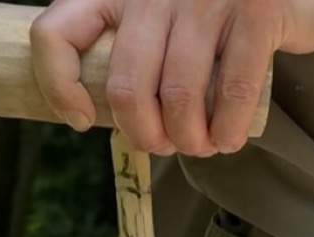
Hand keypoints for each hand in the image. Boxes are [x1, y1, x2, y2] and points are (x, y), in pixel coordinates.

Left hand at [30, 0, 313, 156]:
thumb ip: (132, 47)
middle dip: (143, 133)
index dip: (58, 86)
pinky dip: (227, 129)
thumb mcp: (161, 18)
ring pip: (179, 95)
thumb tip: (98, 114)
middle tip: (162, 145)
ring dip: (189, 139)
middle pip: (125, 84)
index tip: (82, 119)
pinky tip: (228, 140)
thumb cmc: (220, 12)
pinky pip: (232, 90)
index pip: (57, 33)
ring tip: (201, 146)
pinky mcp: (257, 11)